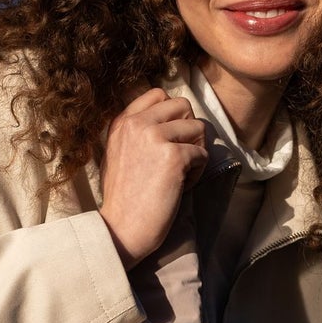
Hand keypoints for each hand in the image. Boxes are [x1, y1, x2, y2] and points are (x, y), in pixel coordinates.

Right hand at [99, 88, 206, 266]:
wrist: (120, 229)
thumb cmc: (122, 198)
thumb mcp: (117, 154)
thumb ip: (136, 132)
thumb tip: (170, 120)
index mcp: (122, 122)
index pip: (158, 94)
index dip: (173, 115)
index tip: (170, 139)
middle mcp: (137, 124)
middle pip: (184, 105)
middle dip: (189, 131)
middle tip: (181, 157)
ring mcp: (155, 137)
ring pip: (199, 128)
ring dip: (196, 152)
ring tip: (181, 174)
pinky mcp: (174, 157)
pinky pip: (203, 154)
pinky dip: (199, 173)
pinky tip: (181, 187)